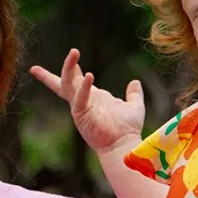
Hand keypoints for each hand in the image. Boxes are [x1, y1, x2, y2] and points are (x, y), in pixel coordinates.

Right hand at [29, 48, 145, 156]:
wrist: (124, 145)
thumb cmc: (127, 129)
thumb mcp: (133, 106)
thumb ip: (134, 94)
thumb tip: (135, 82)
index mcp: (92, 98)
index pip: (77, 81)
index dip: (72, 68)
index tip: (72, 54)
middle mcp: (83, 102)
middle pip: (64, 82)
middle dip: (62, 68)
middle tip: (65, 55)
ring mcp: (80, 109)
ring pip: (67, 85)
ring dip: (68, 68)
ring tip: (74, 52)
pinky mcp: (82, 116)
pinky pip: (79, 99)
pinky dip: (84, 88)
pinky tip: (90, 76)